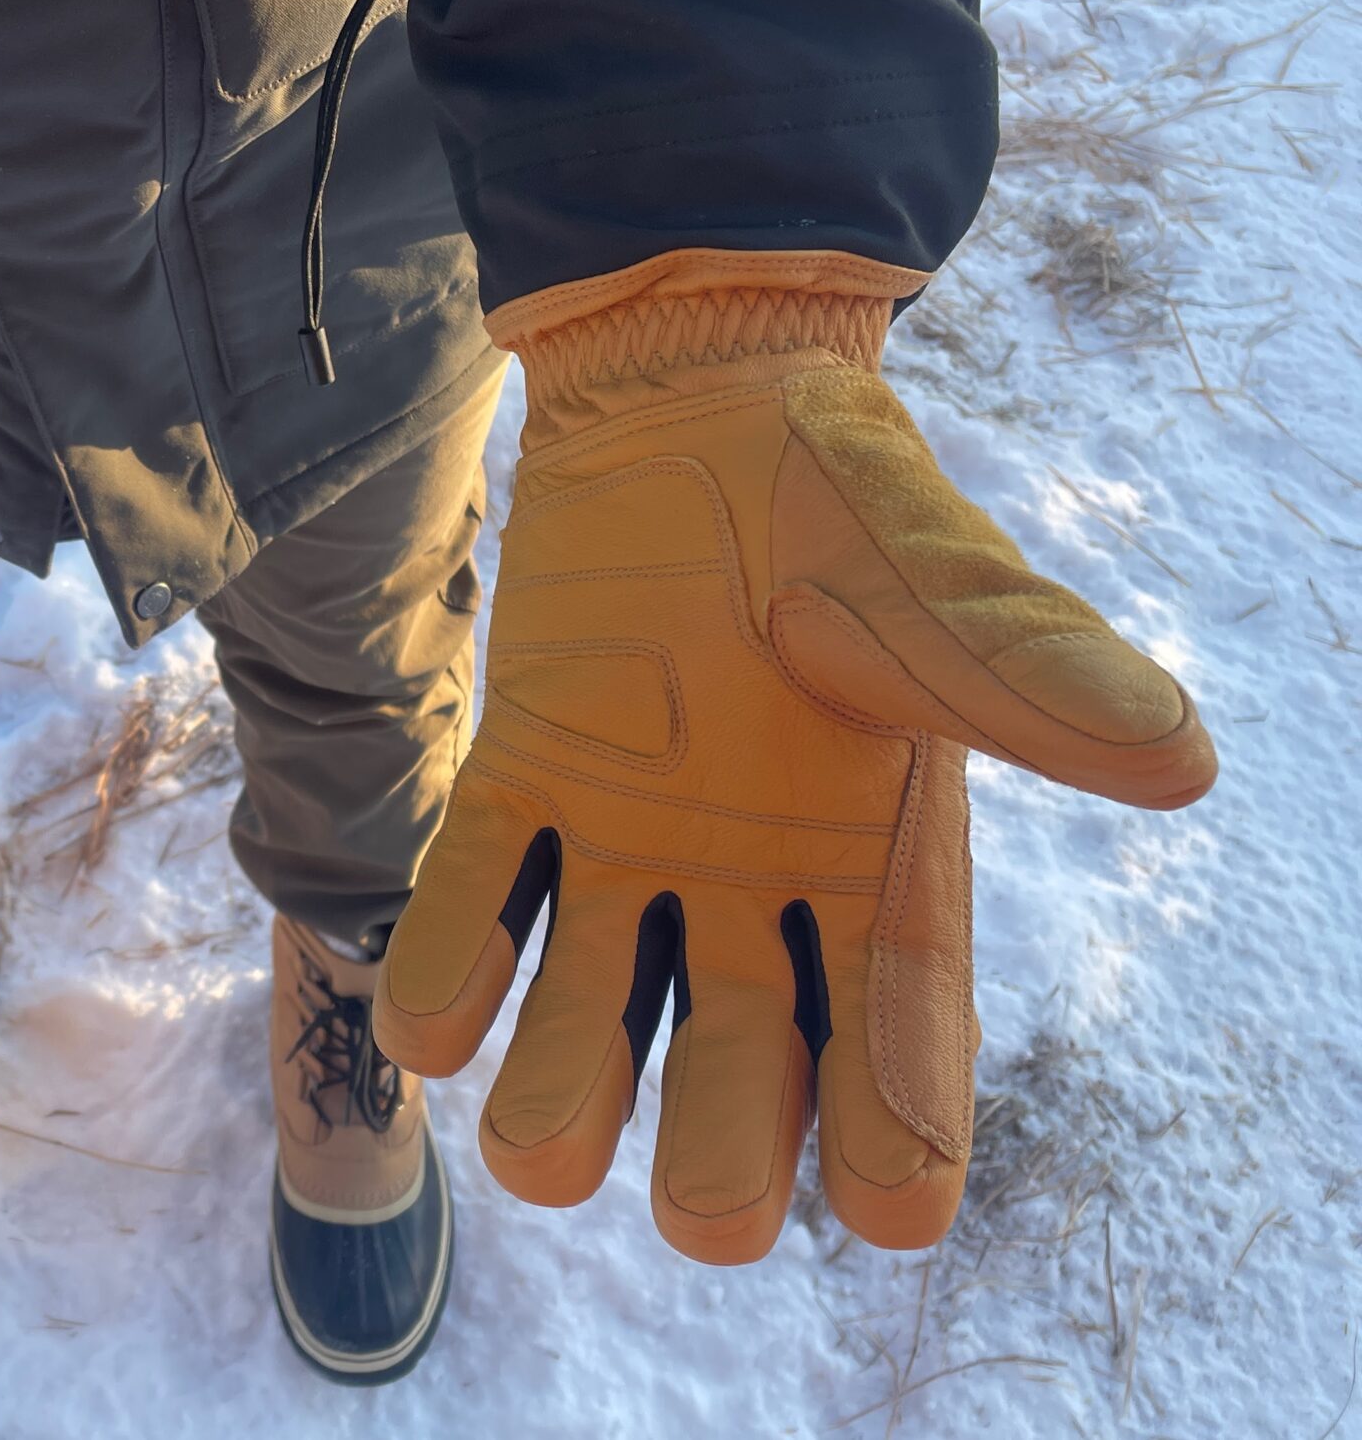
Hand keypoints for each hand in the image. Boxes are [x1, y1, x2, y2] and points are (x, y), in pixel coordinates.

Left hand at [377, 256, 1215, 1262]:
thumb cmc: (853, 505)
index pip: (902, 1047)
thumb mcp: (943, 595)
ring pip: (595, 1014)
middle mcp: (752, 889)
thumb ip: (1031, 681)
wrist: (706, 399)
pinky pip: (478, 899)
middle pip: (741, 1072)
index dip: (901, 1139)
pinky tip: (428, 1032)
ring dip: (566, 1092)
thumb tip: (1178, 760)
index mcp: (877, 870)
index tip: (891, 1208)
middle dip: (722, 1155)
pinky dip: (451, 966)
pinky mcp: (524, 779)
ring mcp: (629, 846)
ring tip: (544, 1147)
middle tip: (707, 1207)